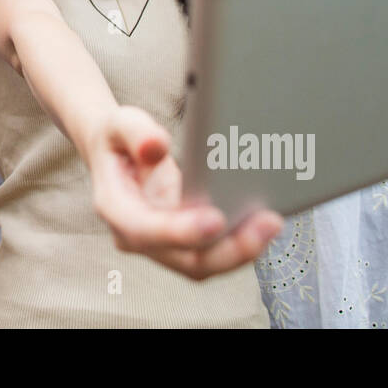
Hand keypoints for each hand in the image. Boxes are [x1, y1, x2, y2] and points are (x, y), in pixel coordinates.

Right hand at [85, 106, 282, 280]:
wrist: (116, 154)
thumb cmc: (118, 139)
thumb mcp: (118, 122)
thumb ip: (136, 132)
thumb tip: (157, 145)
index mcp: (115, 208)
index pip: (145, 230)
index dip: (180, 231)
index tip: (216, 220)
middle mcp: (137, 236)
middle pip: (185, 260)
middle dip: (229, 249)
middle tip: (268, 222)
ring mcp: (162, 245)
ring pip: (204, 264)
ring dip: (241, 250)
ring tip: (272, 221)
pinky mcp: (184, 244)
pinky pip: (214, 254)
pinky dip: (240, 243)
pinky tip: (264, 221)